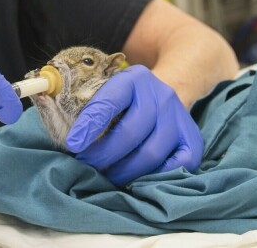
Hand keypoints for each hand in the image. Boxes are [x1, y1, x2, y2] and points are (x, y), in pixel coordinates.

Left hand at [65, 64, 202, 185]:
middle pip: (130, 133)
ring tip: (107, 175)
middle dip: (103, 155)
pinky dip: (154, 176)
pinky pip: (176, 166)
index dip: (90, 125)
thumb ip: (89, 106)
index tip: (73, 145)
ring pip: (151, 154)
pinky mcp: (192, 139)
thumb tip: (64, 133)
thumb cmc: (126, 100)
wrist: (165, 94)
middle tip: (86, 164)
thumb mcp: (109, 90)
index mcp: (134, 79)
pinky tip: (137, 177)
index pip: (110, 101)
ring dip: (124, 171)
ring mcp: (178, 117)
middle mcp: (160, 95)